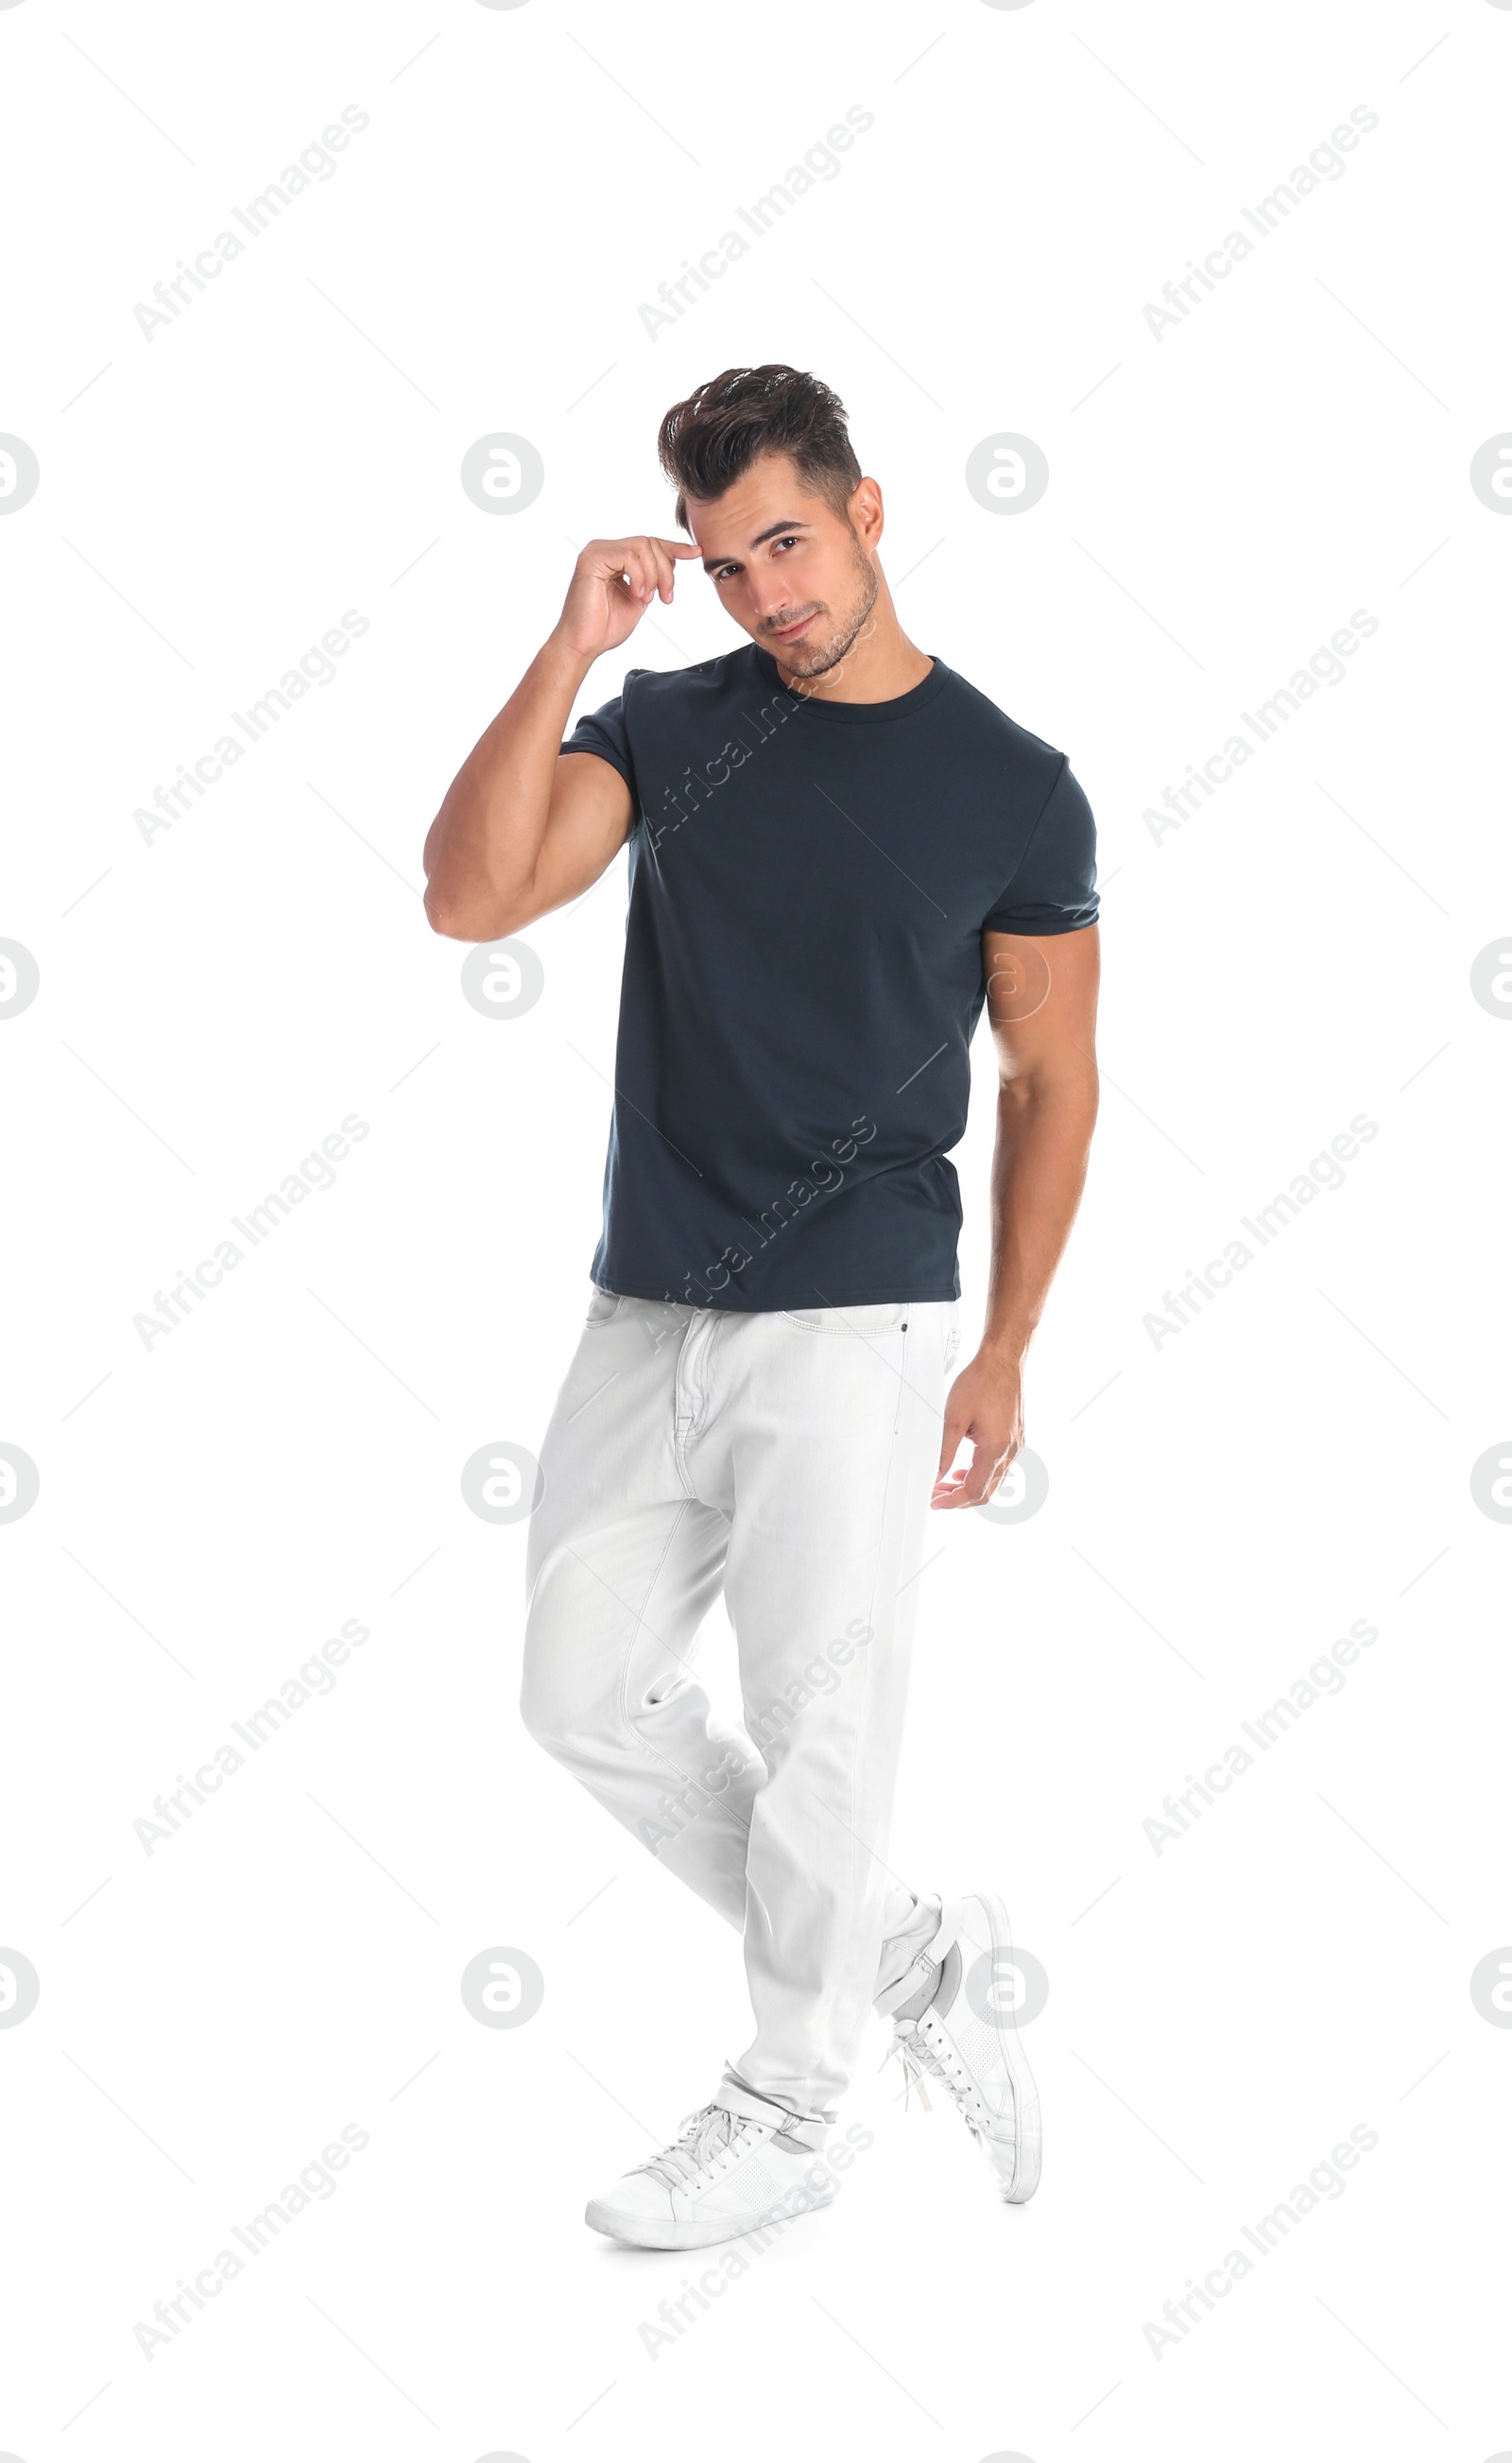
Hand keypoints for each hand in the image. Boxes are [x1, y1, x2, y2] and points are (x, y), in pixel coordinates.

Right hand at [554, 534, 701, 661]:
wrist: (584, 644)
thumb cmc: (606, 626)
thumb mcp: (641, 597)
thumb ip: (653, 578)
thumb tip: (673, 559)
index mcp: (615, 557)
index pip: (649, 544)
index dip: (674, 548)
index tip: (696, 553)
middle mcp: (605, 549)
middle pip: (650, 543)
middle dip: (665, 571)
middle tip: (666, 598)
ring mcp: (597, 551)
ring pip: (643, 546)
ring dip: (653, 575)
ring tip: (647, 599)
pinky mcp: (592, 558)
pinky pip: (629, 556)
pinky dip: (640, 576)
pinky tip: (637, 594)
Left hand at [931, 1350, 1023, 1509]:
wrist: (1003, 1360)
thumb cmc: (981, 1382)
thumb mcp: (954, 1418)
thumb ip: (944, 1452)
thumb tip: (935, 1475)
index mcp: (996, 1449)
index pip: (975, 1491)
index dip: (952, 1502)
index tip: (935, 1502)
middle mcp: (1011, 1451)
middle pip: (986, 1492)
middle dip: (959, 1498)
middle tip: (936, 1495)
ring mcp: (1017, 1445)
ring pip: (993, 1481)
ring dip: (968, 1486)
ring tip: (945, 1483)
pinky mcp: (1016, 1438)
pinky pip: (998, 1467)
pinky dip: (979, 1473)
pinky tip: (963, 1469)